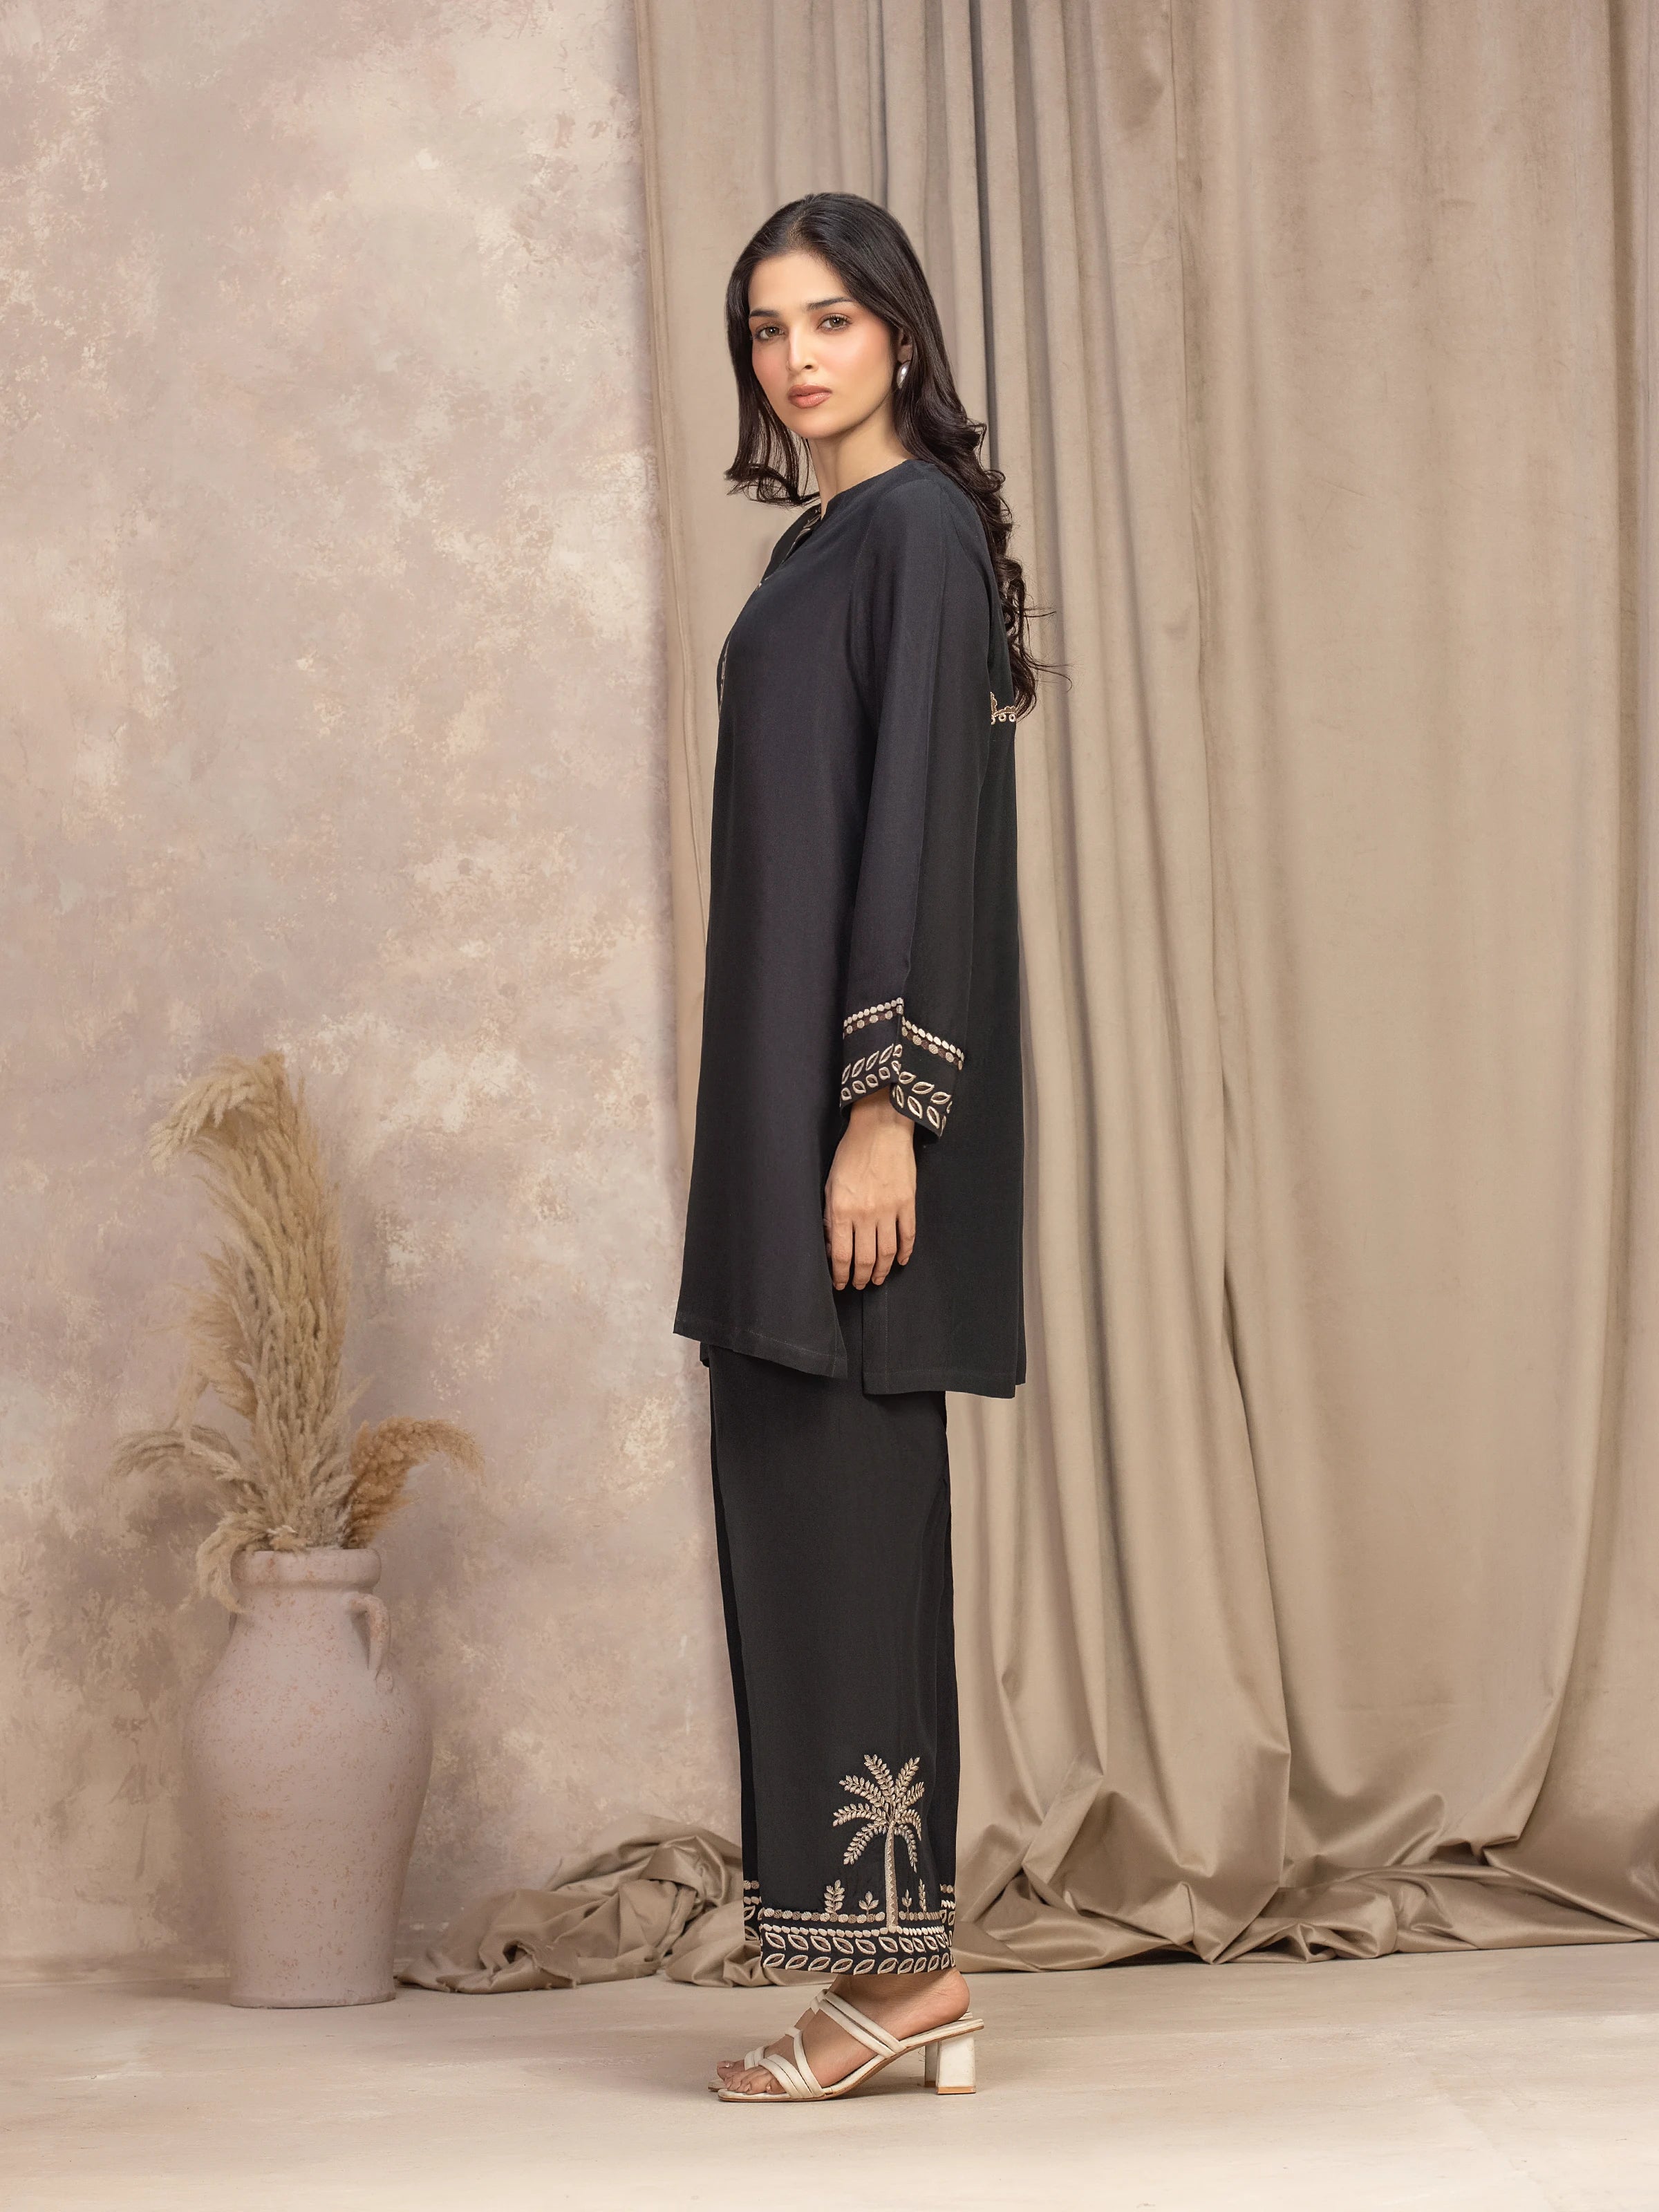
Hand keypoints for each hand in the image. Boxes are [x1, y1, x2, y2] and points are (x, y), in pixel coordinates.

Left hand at [825, 1090, 916, 1289]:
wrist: (881, 1128)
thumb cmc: (851, 1153)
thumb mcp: (830, 1184)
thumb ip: (831, 1217)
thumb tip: (831, 1245)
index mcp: (843, 1209)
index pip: (841, 1254)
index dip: (841, 1274)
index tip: (840, 1283)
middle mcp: (867, 1214)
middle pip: (865, 1258)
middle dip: (860, 1277)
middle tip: (858, 1284)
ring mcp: (890, 1209)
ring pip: (888, 1252)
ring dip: (882, 1270)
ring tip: (876, 1278)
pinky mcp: (908, 1203)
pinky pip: (908, 1235)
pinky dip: (906, 1252)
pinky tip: (901, 1261)